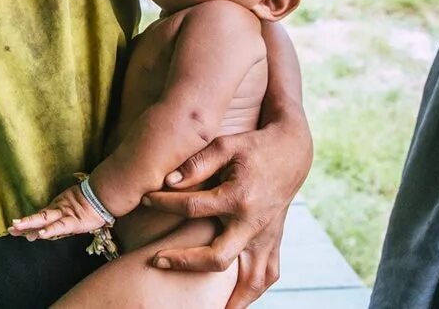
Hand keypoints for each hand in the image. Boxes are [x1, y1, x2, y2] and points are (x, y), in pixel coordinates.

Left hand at [8, 184, 104, 240]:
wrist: (104, 196)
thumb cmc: (93, 205)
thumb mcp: (77, 211)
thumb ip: (67, 214)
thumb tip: (55, 218)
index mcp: (59, 209)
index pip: (41, 217)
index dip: (28, 222)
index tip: (15, 226)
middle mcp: (59, 211)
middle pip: (39, 217)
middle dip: (24, 223)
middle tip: (11, 227)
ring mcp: (65, 214)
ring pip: (45, 219)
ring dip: (30, 223)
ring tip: (16, 227)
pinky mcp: (73, 221)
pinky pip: (61, 226)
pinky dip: (51, 230)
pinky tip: (42, 234)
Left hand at [140, 117, 310, 292]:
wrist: (292, 153)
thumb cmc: (253, 147)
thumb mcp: (225, 145)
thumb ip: (197, 163)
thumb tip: (169, 181)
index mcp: (239, 197)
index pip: (193, 207)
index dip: (165, 203)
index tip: (146, 199)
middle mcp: (253, 224)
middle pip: (217, 257)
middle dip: (185, 263)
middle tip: (157, 261)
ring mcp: (266, 237)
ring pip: (250, 281)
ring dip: (229, 300)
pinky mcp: (274, 242)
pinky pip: (267, 276)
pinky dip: (252, 293)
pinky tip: (235, 304)